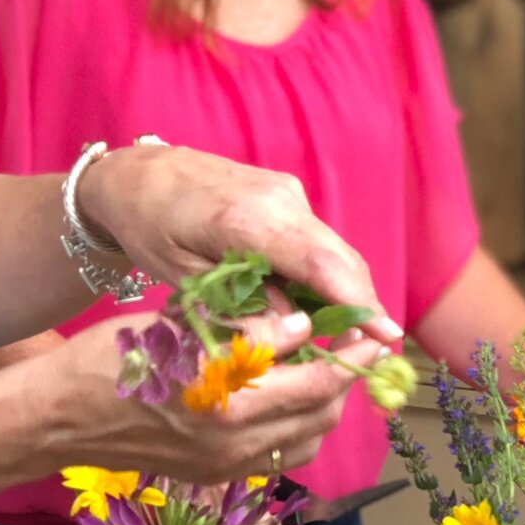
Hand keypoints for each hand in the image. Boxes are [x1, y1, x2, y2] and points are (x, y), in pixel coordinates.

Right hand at [51, 308, 350, 484]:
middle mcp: (233, 442)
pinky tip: (288, 396)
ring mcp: (225, 466)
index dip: (353, 355)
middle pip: (322, 413)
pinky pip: (280, 456)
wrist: (57, 419)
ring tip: (322, 367)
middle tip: (352, 345)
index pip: (318, 380)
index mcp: (227, 399)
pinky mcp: (215, 477)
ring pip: (308, 438)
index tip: (371, 332)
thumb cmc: (112, 358)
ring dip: (325, 404)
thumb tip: (303, 327)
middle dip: (346, 378)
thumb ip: (245, 330)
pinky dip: (298, 427)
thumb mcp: (178, 327)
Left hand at [78, 145, 400, 343]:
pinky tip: (323, 307)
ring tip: (354, 338)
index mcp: (248, 220)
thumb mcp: (183, 278)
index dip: (358, 303)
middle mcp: (280, 200)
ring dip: (347, 293)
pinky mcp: (287, 197)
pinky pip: (318, 242)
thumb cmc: (150, 226)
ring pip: (333, 251)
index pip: (320, 264)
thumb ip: (238, 306)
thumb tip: (290, 334)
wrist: (138, 173)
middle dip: (363, 306)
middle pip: (340, 259)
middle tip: (377, 351)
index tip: (385, 337)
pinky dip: (327, 275)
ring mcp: (288, 194)